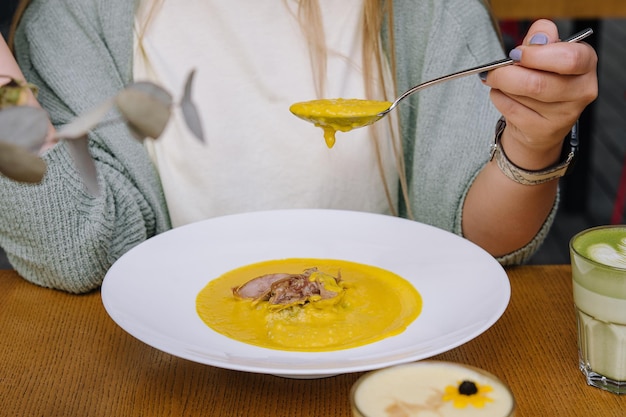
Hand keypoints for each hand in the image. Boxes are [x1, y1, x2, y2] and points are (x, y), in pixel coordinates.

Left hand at [482, 19, 597, 169]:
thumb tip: (537, 37)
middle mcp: (581, 91)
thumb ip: (541, 38)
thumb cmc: (543, 79)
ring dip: (501, 85)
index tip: (517, 53)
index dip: (537, 55)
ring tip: (499, 80)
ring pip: (523, 95)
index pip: (569, 58)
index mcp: (586, 64)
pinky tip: (501, 94)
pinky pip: (511, 109)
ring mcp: (563, 115)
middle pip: (538, 82)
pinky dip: (498, 97)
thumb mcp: (545, 53)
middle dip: (508, 73)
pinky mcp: (542, 130)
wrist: (539, 123)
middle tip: (495, 69)